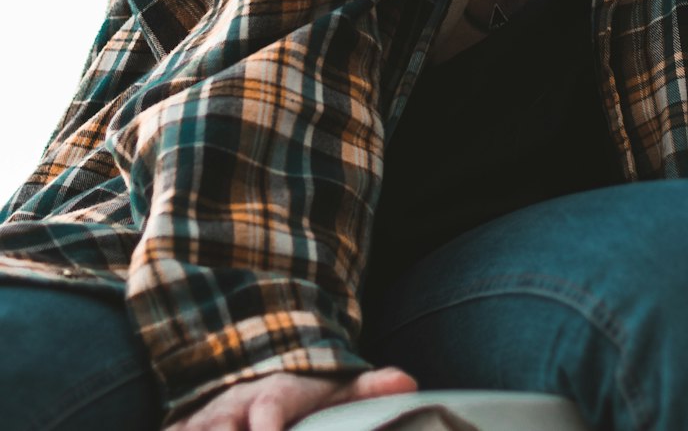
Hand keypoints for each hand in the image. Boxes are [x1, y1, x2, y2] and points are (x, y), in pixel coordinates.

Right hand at [170, 365, 418, 430]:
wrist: (246, 363)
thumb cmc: (298, 389)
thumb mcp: (331, 386)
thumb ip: (367, 388)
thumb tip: (409, 382)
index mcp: (271, 396)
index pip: (268, 412)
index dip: (267, 426)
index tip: (267, 430)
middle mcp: (230, 408)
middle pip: (217, 429)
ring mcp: (199, 422)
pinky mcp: (178, 430)